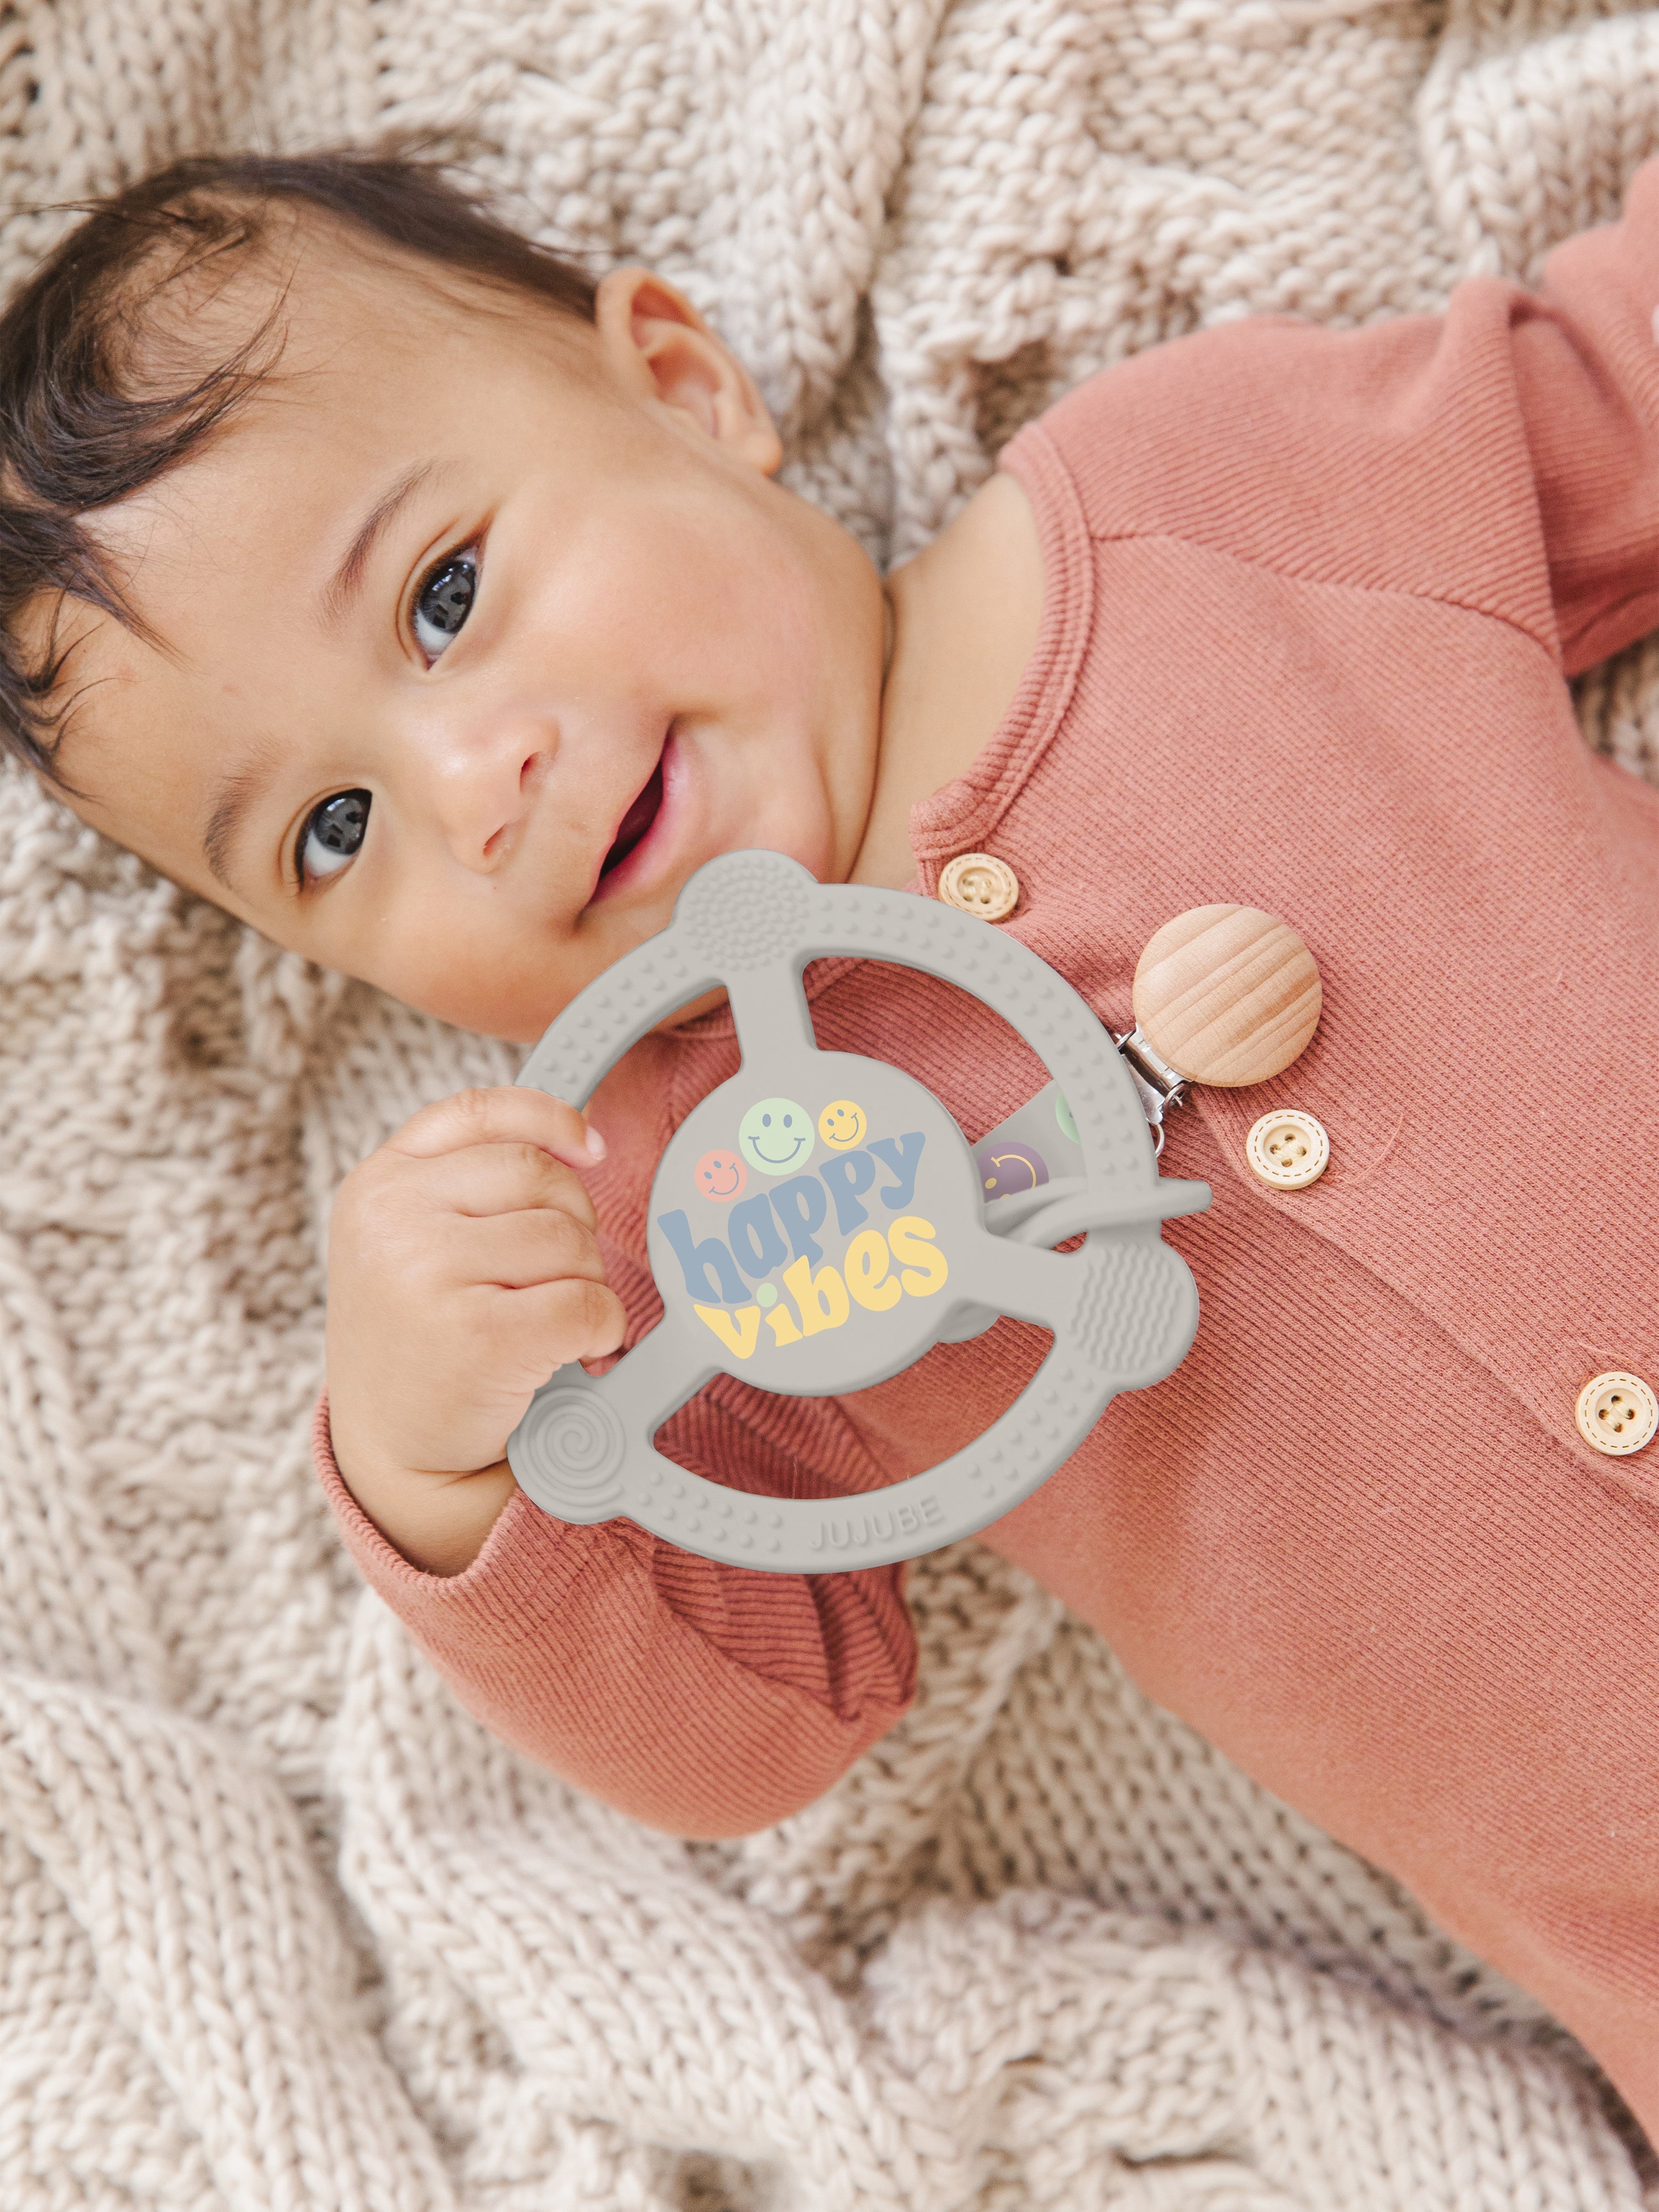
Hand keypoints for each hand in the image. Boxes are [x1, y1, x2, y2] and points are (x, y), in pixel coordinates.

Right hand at [325, 1086, 624, 1574]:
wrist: (395, 1450)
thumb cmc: (422, 1336)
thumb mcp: (415, 1239)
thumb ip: (474, 1180)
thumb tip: (584, 1138)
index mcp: (378, 1184)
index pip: (479, 1111)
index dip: (550, 1119)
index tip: (591, 1147)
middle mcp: (393, 1219)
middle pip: (541, 1176)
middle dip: (572, 1223)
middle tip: (552, 1278)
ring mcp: (427, 1275)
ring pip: (568, 1239)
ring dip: (585, 1280)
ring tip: (548, 1320)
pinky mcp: (477, 1337)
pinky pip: (585, 1302)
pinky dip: (601, 1328)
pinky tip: (573, 1350)